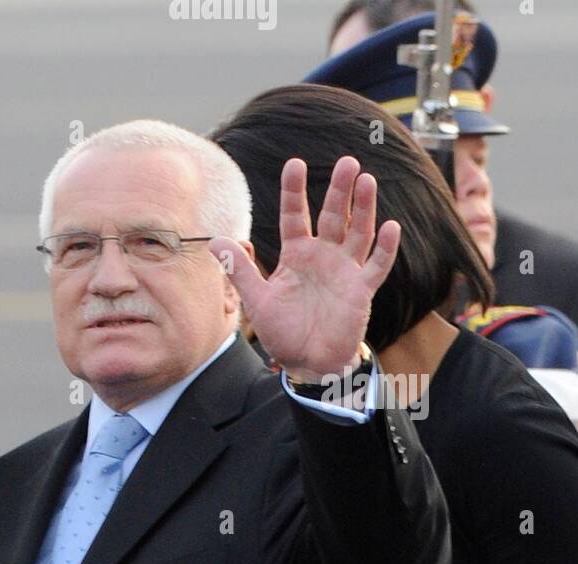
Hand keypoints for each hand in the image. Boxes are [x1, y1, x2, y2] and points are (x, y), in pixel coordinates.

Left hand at [211, 156, 399, 381]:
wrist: (307, 362)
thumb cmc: (283, 331)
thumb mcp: (257, 300)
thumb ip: (239, 270)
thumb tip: (213, 241)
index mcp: (296, 254)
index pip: (295, 216)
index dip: (295, 192)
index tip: (295, 164)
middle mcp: (323, 256)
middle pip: (333, 216)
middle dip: (339, 190)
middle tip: (347, 162)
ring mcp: (344, 270)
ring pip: (358, 232)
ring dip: (364, 208)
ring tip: (366, 180)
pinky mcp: (361, 290)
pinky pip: (376, 266)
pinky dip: (385, 249)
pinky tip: (390, 227)